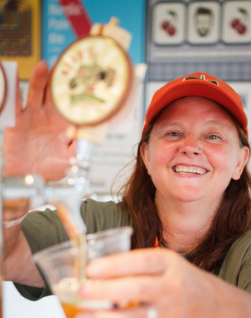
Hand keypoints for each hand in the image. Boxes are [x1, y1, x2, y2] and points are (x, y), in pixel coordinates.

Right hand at [3, 61, 75, 181]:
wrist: (27, 176)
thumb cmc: (49, 170)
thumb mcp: (69, 161)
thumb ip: (79, 148)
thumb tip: (90, 136)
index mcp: (65, 125)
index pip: (74, 105)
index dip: (80, 93)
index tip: (87, 79)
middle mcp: (50, 116)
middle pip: (56, 93)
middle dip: (61, 79)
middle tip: (67, 63)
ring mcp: (34, 115)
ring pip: (38, 92)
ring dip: (42, 79)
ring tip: (46, 65)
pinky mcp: (18, 119)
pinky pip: (16, 102)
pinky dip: (15, 89)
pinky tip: (14, 76)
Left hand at [76, 248, 214, 317]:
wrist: (210, 302)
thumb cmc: (178, 277)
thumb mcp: (164, 260)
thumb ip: (135, 263)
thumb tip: (93, 269)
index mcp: (167, 264)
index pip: (141, 262)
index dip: (115, 265)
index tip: (91, 269)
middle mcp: (170, 287)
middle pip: (136, 290)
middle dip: (106, 291)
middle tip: (81, 291)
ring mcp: (168, 313)